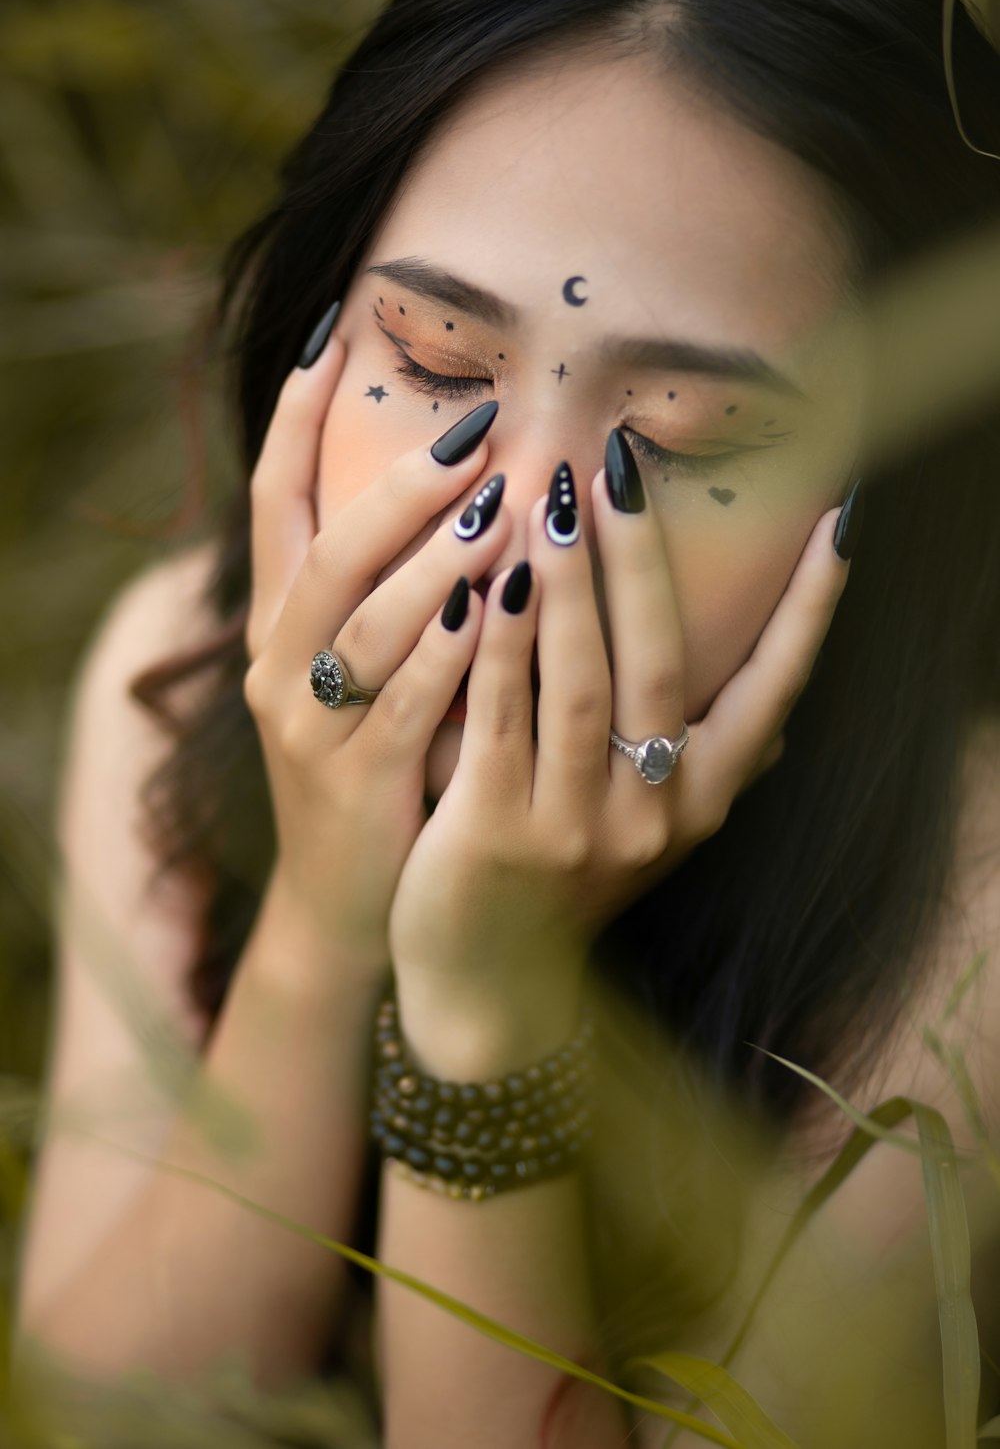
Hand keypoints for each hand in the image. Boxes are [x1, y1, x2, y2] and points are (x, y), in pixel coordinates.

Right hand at [242, 325, 510, 972]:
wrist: (346, 898)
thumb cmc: (373, 759)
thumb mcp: (363, 668)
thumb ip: (392, 585)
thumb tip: (461, 481)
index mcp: (280, 623)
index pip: (274, 498)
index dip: (295, 415)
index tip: (333, 331)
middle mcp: (281, 663)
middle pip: (327, 551)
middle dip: (399, 488)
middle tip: (476, 433)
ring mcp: (310, 725)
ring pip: (365, 625)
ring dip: (431, 561)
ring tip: (497, 504)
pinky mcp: (354, 780)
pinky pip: (402, 704)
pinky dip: (444, 654)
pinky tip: (489, 608)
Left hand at [387, 443, 853, 1019]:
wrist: (489, 988)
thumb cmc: (570, 884)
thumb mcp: (656, 834)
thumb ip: (706, 772)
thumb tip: (778, 725)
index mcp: (703, 798)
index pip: (775, 688)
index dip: (808, 607)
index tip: (839, 522)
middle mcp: (655, 812)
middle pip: (660, 663)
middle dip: (643, 560)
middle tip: (624, 466)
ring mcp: (578, 826)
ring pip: (579, 683)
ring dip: (570, 584)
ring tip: (553, 495)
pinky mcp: (495, 831)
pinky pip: (498, 719)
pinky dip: (495, 646)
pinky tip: (485, 580)